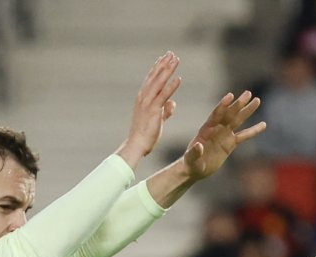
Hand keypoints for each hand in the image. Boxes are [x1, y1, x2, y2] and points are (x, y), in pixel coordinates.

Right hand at [118, 53, 182, 170]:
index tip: (164, 57)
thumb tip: (172, 103)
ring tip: (176, 59)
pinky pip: (164, 95)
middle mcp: (143, 97)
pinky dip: (171, 86)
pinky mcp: (153, 110)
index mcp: (142, 98)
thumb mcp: (157, 119)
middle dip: (164, 64)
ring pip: (159, 82)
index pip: (151, 79)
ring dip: (168, 70)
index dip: (158, 67)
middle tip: (171, 53)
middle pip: (155, 76)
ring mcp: (148, 102)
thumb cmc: (145, 134)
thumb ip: (165, 110)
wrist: (136, 144)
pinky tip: (179, 78)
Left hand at [182, 90, 265, 180]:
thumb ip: (194, 152)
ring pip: (238, 121)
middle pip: (229, 114)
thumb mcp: (190, 159)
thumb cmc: (191, 164)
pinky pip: (244, 136)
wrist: (195, 169)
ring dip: (247, 111)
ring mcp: (224, 135)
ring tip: (257, 100)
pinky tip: (264, 125)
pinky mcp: (231, 143)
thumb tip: (199, 146)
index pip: (216, 115)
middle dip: (238, 104)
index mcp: (206, 130)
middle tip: (248, 93)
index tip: (230, 96)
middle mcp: (216, 129)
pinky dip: (254, 130)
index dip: (222, 106)